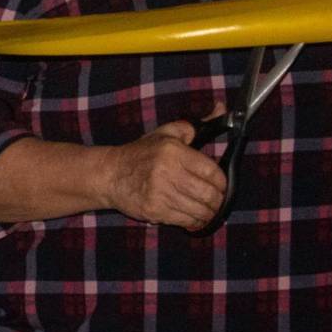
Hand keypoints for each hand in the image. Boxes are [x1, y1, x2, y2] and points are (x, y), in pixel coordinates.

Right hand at [99, 114, 226, 229]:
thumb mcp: (165, 134)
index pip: (212, 172)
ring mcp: (160, 193)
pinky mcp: (154, 210)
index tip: (220, 186)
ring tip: (204, 210)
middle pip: (209, 195)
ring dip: (207, 214)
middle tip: (215, 201)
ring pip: (200, 211)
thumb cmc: (140, 154)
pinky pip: (186, 221)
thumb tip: (221, 108)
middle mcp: (167, 171)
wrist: (109, 174)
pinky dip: (194, 222)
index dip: (222, 183)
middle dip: (217, 201)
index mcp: (173, 151)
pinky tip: (192, 217)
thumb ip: (194, 126)